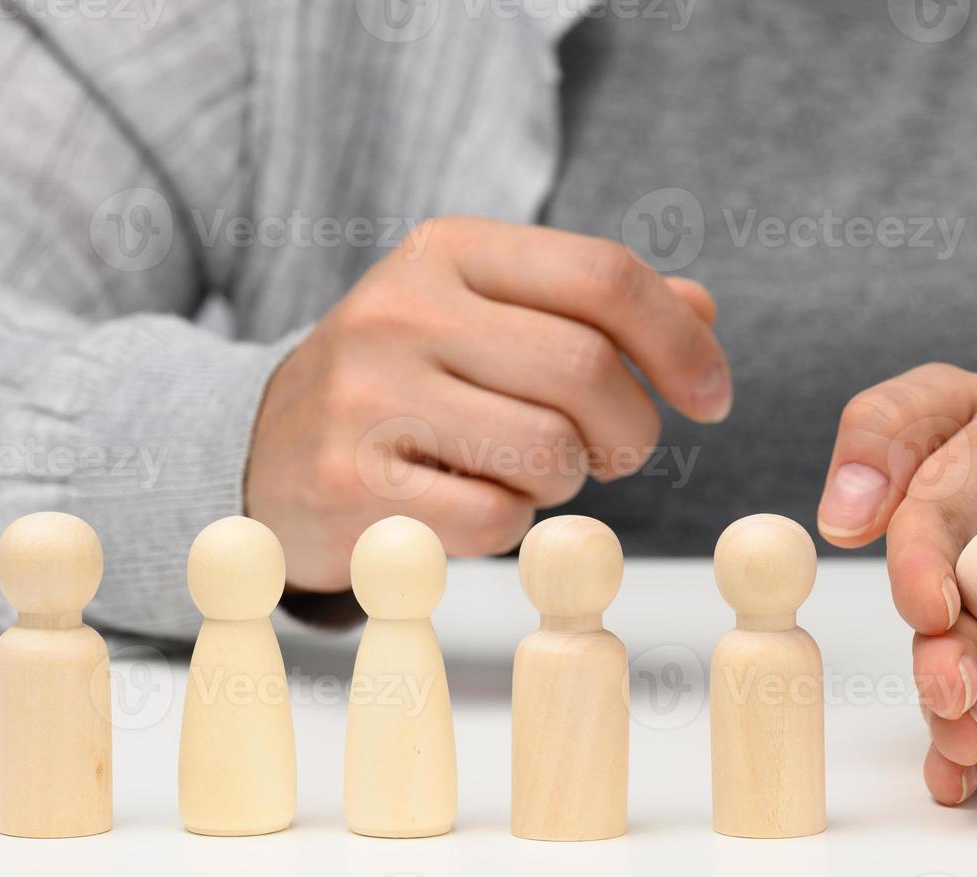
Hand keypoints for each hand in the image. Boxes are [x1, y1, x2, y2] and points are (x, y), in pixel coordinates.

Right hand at [247, 217, 731, 591]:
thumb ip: (598, 312)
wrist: (261, 449)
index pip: (605, 276)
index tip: (714, 397)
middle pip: (589, 372)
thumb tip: (702, 311)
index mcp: (452, 251)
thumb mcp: (493, 318)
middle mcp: (402, 309)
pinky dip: (507, 525)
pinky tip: (462, 503)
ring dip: (564, 483)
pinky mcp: (348, 485)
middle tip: (612, 454)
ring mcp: (366, 396)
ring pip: (550, 453)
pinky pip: (496, 521)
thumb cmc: (409, 383)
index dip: (681, 343)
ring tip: (518, 471)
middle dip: (630, 430)